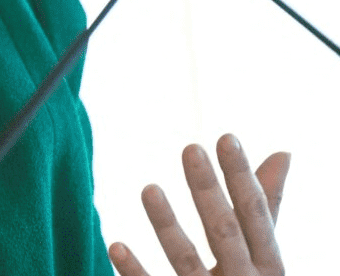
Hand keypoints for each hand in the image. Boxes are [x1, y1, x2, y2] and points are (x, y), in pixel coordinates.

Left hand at [110, 134, 290, 275]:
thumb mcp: (264, 253)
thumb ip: (266, 209)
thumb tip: (282, 153)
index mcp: (269, 267)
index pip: (256, 215)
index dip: (242, 177)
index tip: (226, 137)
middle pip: (224, 232)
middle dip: (209, 191)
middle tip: (190, 148)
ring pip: (186, 262)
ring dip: (167, 225)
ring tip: (148, 188)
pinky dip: (135, 271)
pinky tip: (116, 244)